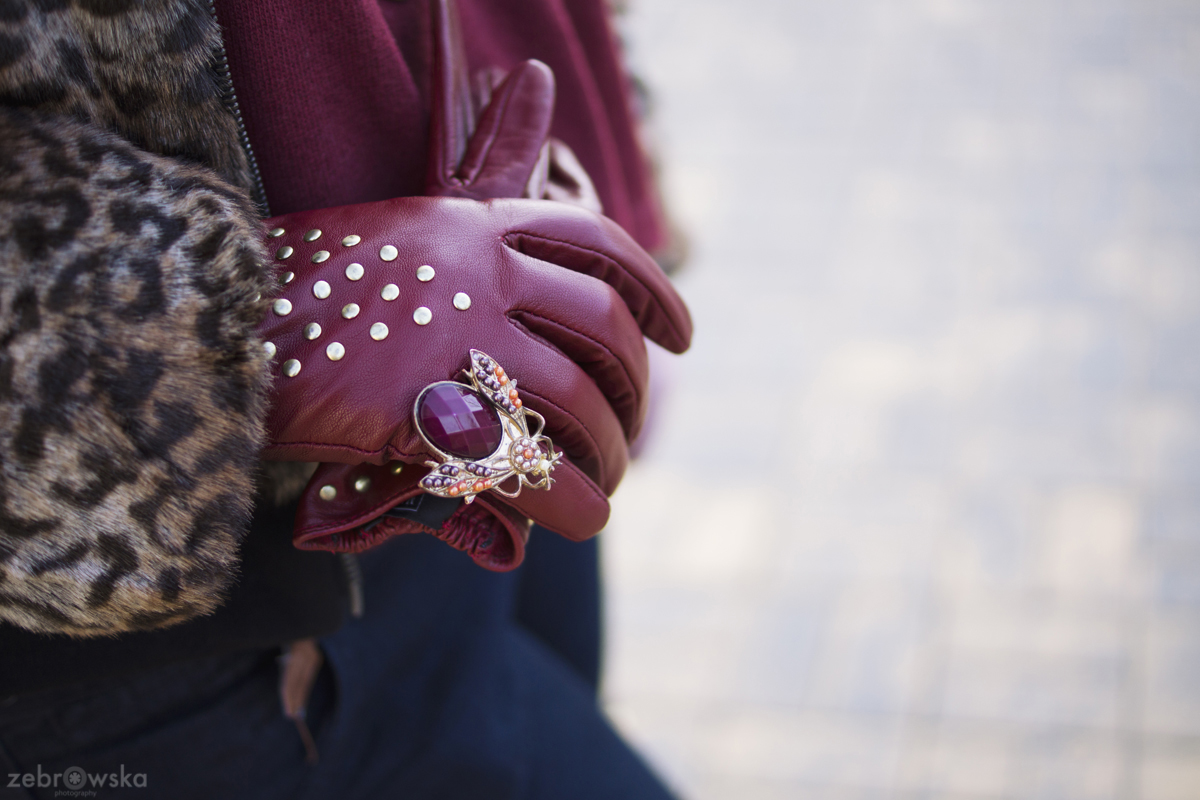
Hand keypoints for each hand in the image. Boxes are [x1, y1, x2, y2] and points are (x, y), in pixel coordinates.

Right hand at [258, 196, 690, 539]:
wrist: (210, 319)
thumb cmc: (302, 292)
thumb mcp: (399, 243)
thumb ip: (473, 264)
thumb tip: (536, 327)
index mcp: (474, 221)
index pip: (597, 244)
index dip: (655, 293)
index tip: (684, 337)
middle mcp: (476, 268)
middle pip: (602, 330)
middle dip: (633, 393)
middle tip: (628, 438)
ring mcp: (451, 335)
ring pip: (574, 402)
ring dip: (609, 455)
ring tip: (607, 490)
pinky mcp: (421, 407)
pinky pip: (527, 462)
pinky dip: (569, 500)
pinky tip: (579, 521)